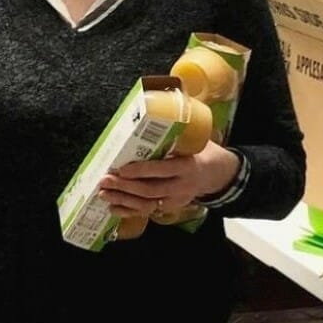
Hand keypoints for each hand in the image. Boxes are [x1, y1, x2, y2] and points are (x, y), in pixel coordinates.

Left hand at [98, 142, 239, 217]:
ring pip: (147, 204)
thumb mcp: (195, 142)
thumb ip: (178, 134)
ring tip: (104, 194)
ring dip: (123, 200)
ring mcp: (176, 200)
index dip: (141, 171)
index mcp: (187, 167)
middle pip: (150, 190)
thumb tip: (156, 111)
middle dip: (125, 187)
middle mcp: (181, 186)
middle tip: (105, 180)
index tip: (122, 168)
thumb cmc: (202, 153)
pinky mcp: (170, 207)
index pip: (162, 170)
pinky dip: (129, 211)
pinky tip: (113, 208)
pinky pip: (148, 211)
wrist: (218, 175)